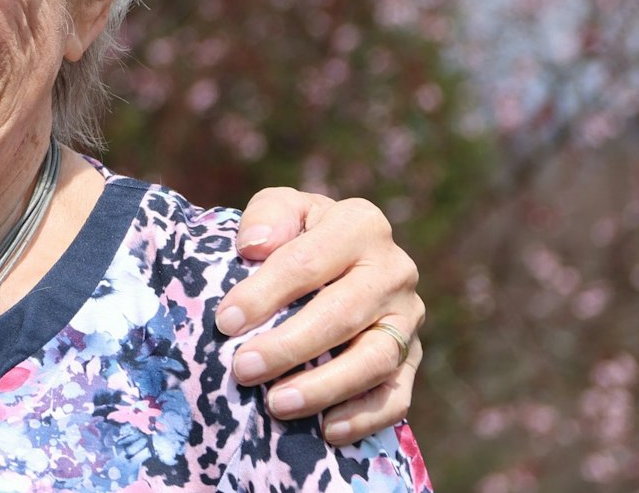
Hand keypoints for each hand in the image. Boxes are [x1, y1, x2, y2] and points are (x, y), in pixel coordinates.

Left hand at [217, 187, 423, 445]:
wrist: (336, 261)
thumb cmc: (296, 235)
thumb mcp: (279, 209)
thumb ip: (267, 216)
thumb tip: (255, 247)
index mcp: (360, 224)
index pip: (308, 262)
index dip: (264, 293)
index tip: (225, 321)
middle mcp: (394, 270)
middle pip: (342, 314)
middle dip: (289, 346)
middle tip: (243, 369)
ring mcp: (408, 318)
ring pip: (375, 359)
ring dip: (324, 387)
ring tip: (276, 404)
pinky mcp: (413, 358)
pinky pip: (397, 394)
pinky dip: (364, 416)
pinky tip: (327, 430)